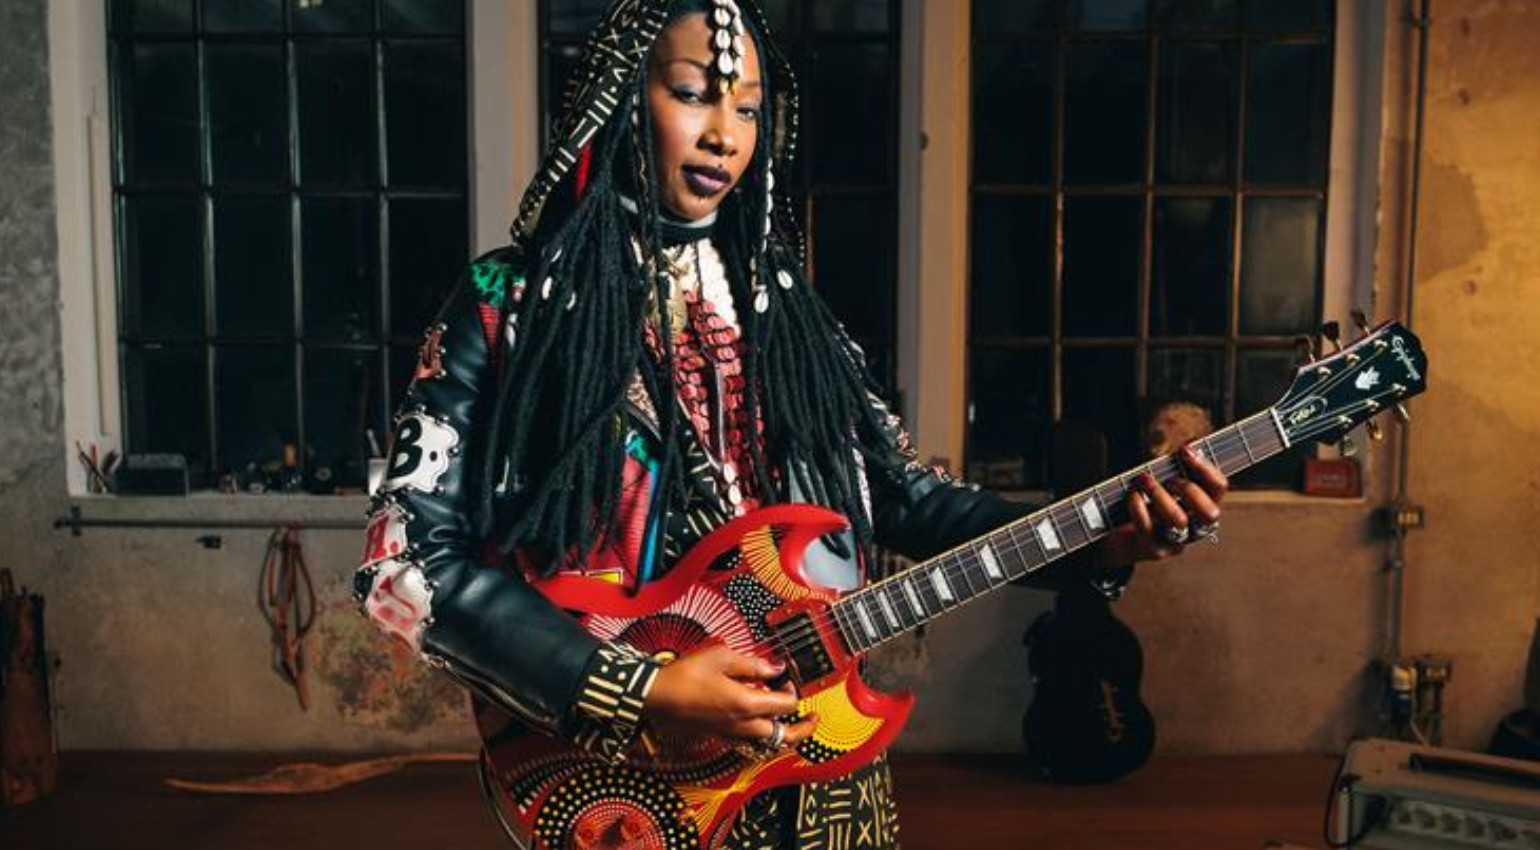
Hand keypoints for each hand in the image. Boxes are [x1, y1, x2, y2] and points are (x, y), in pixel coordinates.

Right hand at [643, 643, 817, 749]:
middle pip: (783, 736)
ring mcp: (730, 733)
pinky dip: (762, 735)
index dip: (793, 691)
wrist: (655, 696)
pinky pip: (749, 742)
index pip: (785, 705)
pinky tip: (759, 721)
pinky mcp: (719, 735)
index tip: (789, 678)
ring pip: (767, 743)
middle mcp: (742, 725)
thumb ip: (752, 664)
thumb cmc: (685, 675)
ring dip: (783, 735)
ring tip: (791, 724)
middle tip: (812, 719)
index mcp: (746, 704)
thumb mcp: (722, 658)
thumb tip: (775, 668)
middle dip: (802, 727)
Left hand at [1091, 443, 1227, 566]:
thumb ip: (1178, 466)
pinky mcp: (1153, 549)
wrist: (1116, 535)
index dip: (1206, 467)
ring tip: (1143, 479)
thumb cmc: (1145, 502)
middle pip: (1210, 513)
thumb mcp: (1164, 483)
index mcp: (1203, 507)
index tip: (1185, 449)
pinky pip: (1148, 527)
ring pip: (1179, 521)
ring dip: (1159, 494)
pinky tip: (1132, 494)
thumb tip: (1192, 444)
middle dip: (1189, 490)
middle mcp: (1195, 528)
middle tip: (1170, 479)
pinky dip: (1138, 506)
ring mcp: (1176, 542)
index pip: (1219, 488)